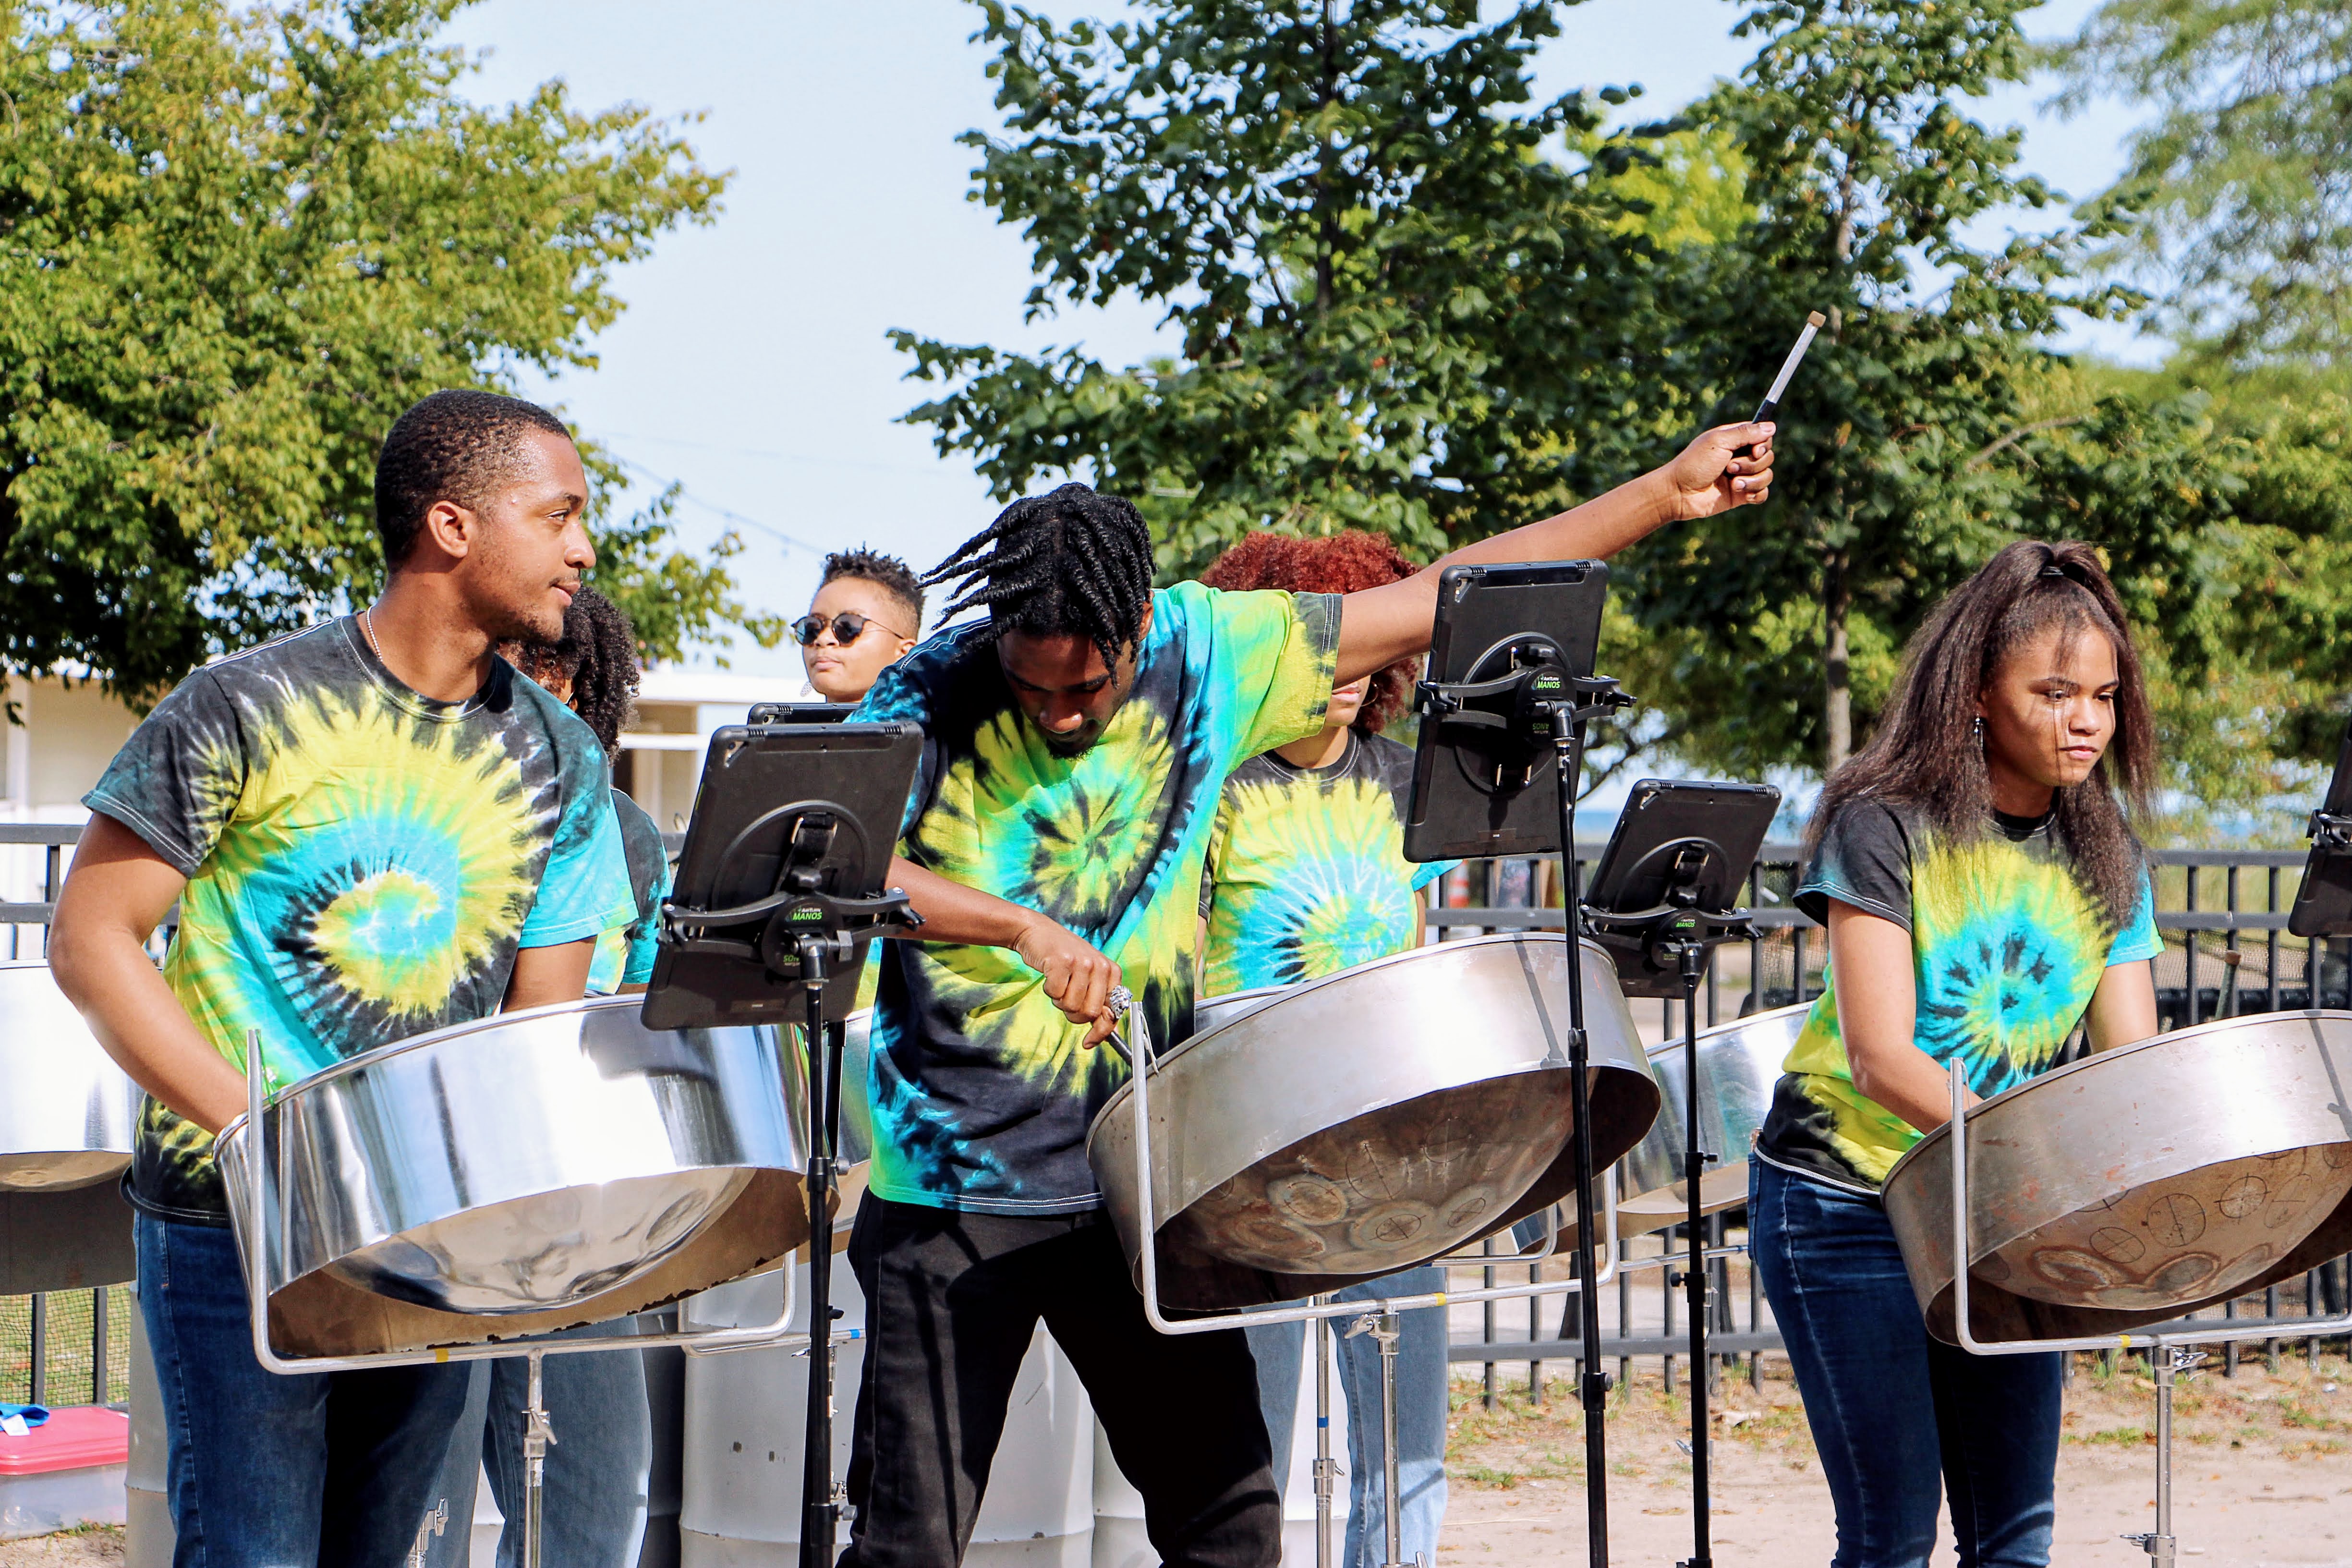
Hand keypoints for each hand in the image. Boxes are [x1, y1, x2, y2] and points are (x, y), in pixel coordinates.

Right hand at [1013, 917, 1124, 1046]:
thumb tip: (1109, 1033)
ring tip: (1059, 983)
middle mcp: (1100, 966)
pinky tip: (1051, 976)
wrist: (1038, 933)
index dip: (1101, 1031)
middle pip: (1090, 1013)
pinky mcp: (1062, 961)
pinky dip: (1049, 991)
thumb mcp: (1088, 977)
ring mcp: (1082, 962)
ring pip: (1072, 1006)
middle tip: (1067, 999)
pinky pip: (1055, 994)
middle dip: (1074, 1014)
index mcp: (1111, 971)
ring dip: (1060, 1001)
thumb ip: (1099, 1002)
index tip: (1089, 1042)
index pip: (1114, 1011)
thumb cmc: (1064, 959)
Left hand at [1666, 421, 1774, 520]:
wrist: (1679, 493)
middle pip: (1768, 457)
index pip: (1763, 437)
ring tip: (1732, 484)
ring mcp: (1741, 476)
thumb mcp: (1719, 442)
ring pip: (1767, 475)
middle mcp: (1740, 456)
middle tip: (1729, 467)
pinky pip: (1763, 494)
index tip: (1755, 450)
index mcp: (1735, 440)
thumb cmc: (1695, 463)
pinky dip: (1755, 493)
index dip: (1763, 444)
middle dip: (1751, 464)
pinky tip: (1739, 492)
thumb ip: (1746, 433)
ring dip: (1752, 480)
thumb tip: (1772, 426)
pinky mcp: (1741, 495)